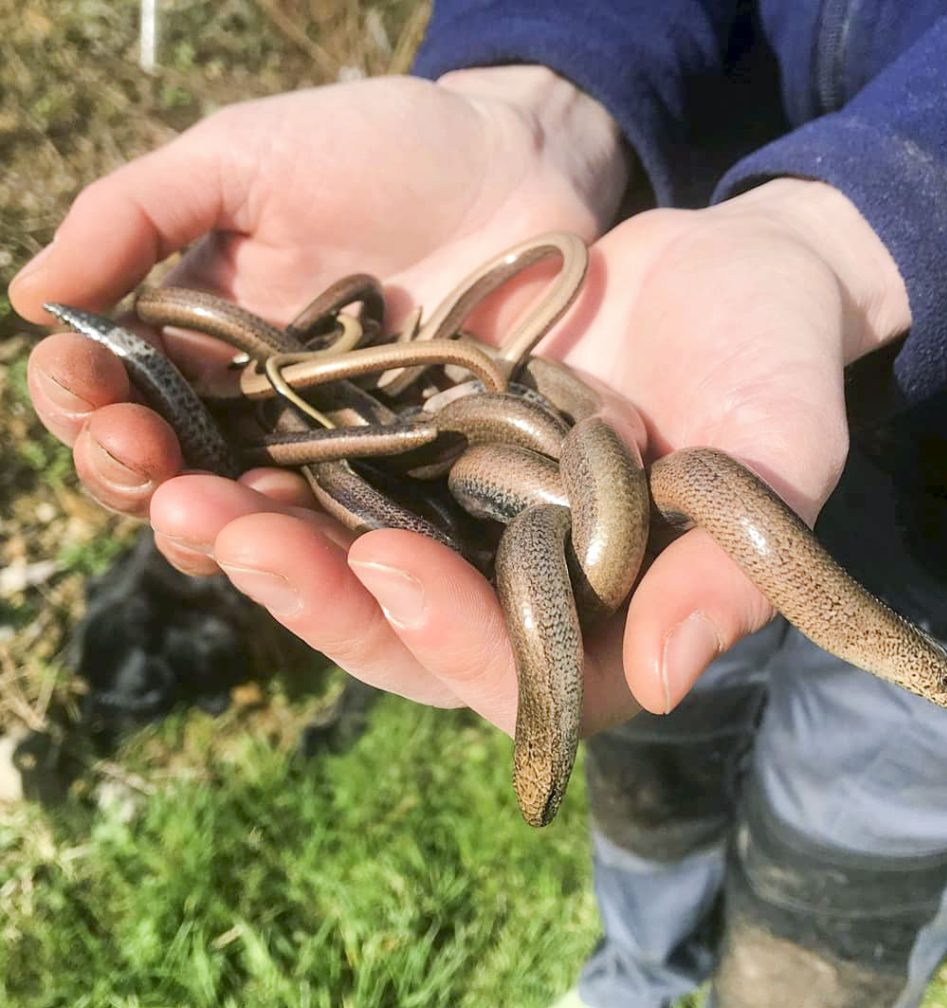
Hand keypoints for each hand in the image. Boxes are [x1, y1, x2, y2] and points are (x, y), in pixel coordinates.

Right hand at [10, 64, 626, 512]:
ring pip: (255, 520)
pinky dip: (317, 536)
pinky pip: (358, 525)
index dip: (84, 402)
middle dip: (134, 474)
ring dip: (210, 523)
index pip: (120, 398)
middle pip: (174, 477)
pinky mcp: (415, 473)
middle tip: (132, 452)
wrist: (514, 165)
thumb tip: (28, 302)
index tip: (80, 382)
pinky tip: (289, 518)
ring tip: (196, 505)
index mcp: (205, 344)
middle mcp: (261, 413)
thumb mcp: (243, 158)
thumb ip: (137, 218)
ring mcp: (339, 451)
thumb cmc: (377, 148)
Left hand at [186, 177, 903, 732]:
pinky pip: (339, 493)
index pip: (523, 670)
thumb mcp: (775, 451)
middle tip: (230, 538)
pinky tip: (203, 440)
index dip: (456, 636)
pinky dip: (274, 478)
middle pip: (404, 639)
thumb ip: (732, 568)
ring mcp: (467, 538)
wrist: (726, 275)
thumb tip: (668, 676)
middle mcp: (525, 600)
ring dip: (264, 545)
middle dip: (318, 598)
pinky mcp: (426, 474)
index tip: (398, 567)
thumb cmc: (770, 361)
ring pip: (350, 574)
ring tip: (178, 497)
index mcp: (610, 623)